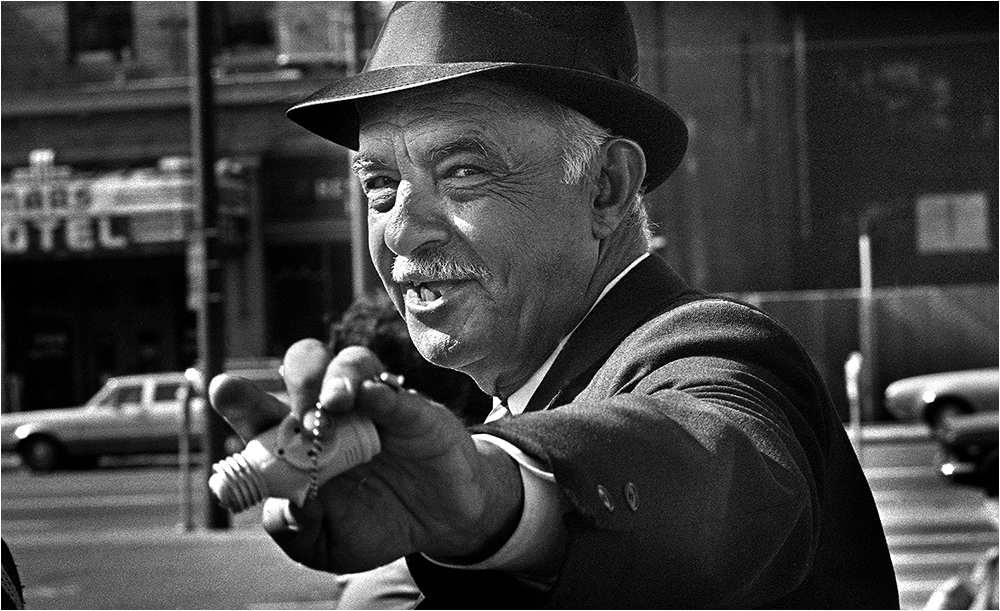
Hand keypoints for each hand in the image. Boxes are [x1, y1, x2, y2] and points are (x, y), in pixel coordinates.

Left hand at [211, 339, 523, 573]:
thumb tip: (292, 504)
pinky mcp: (412, 410)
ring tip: (334, 403)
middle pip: (304, 367)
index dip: (241, 399)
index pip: (262, 412)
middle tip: (301, 414)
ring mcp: (373, 406)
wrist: (438, 522)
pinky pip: (395, 390)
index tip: (224, 390)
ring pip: (349, 362)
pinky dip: (381, 391)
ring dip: (336, 377)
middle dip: (295, 378)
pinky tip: (373, 399)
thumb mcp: (325, 545)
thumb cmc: (372, 523)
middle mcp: (331, 414)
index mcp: (298, 443)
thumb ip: (296, 531)